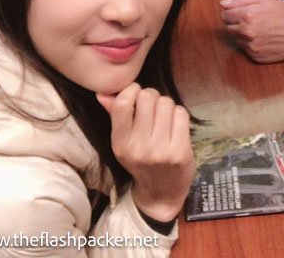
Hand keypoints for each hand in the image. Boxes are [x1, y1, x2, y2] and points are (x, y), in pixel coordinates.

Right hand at [97, 84, 194, 220]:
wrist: (161, 193)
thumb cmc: (141, 160)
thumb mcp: (123, 142)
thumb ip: (114, 114)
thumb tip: (102, 92)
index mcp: (120, 143)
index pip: (122, 104)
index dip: (132, 90)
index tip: (136, 93)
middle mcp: (138, 147)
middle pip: (147, 97)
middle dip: (151, 96)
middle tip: (152, 107)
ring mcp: (160, 151)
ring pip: (166, 103)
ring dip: (166, 105)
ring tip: (163, 119)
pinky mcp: (180, 152)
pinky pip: (181, 113)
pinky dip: (179, 114)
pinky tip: (175, 126)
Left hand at [220, 0, 283, 62]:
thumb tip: (223, 3)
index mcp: (247, 15)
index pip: (225, 15)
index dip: (232, 12)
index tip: (240, 12)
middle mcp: (246, 32)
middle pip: (227, 28)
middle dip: (235, 23)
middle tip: (251, 20)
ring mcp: (250, 46)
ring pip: (235, 39)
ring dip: (241, 33)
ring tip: (258, 29)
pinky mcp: (255, 56)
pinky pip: (245, 49)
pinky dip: (250, 44)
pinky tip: (262, 38)